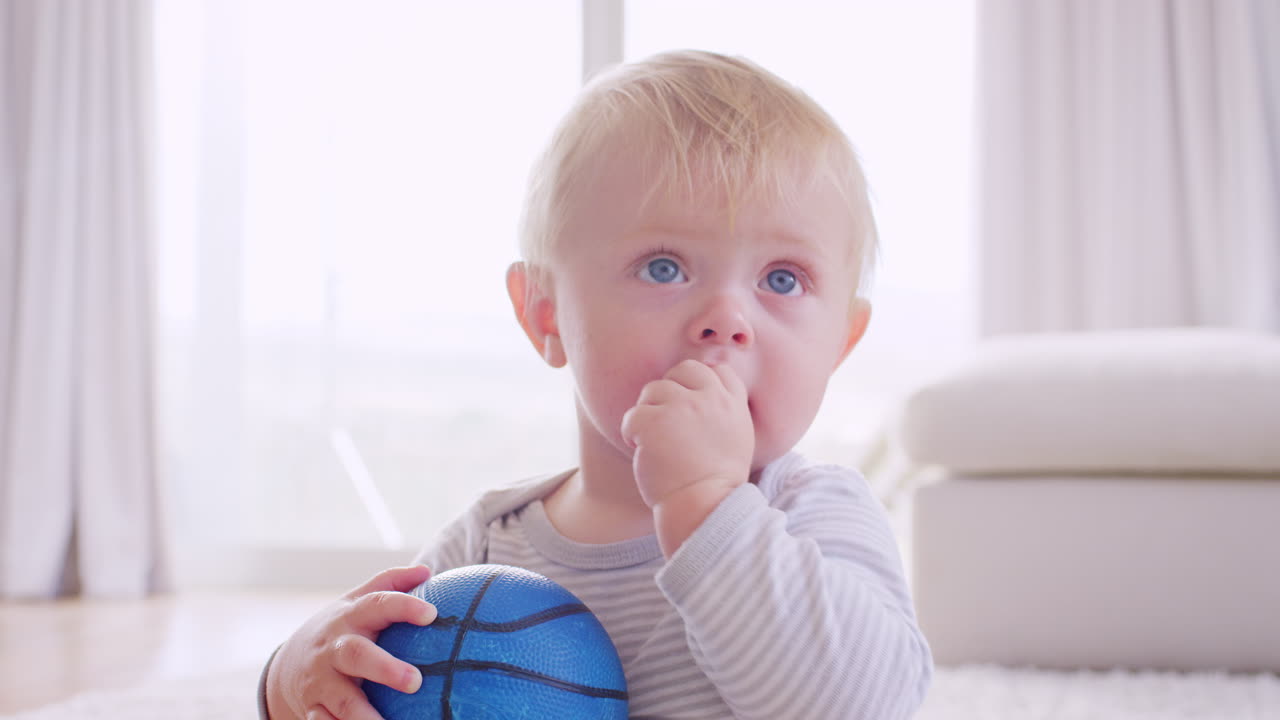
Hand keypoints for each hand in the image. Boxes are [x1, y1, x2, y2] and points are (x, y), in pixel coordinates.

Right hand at [266, 565, 437, 719]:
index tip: (432, 614)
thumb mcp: (357, 602)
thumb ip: (389, 584)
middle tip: (415, 681)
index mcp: (350, 617)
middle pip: (357, 655)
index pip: (377, 605)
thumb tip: (426, 571)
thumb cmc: (341, 629)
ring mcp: (321, 680)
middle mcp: (334, 648)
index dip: (403, 607)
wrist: (287, 665)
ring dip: (364, 715)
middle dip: (385, 669)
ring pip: (341, 699)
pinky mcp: (313, 708)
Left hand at [621, 359, 753, 508]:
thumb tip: (711, 386)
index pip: (718, 369)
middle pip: (684, 369)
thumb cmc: (717, 481)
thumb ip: (727, 409)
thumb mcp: (738, 438)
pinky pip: (632, 415)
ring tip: (653, 440)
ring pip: (653, 389)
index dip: (700, 382)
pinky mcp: (654, 422)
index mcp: (733, 404)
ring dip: (648, 413)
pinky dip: (631, 432)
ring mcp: (682, 407)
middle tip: (666, 418)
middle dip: (671, 388)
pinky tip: (640, 449)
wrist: (704, 507)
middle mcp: (710, 399)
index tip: (691, 404)